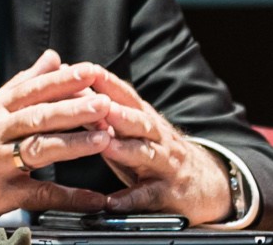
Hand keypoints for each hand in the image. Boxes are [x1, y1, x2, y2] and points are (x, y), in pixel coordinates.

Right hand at [0, 50, 116, 227]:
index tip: (89, 71)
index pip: (31, 89)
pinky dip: (69, 196)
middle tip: (103, 101)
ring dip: (74, 143)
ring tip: (104, 138)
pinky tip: (93, 197)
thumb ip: (21, 84)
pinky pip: (40, 194)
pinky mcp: (0, 194)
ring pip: (39, 148)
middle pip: (37, 116)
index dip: (61, 80)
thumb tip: (52, 57)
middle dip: (73, 108)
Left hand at [73, 67, 232, 220]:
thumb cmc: (155, 150)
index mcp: (144, 118)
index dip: (106, 82)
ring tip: (108, 146)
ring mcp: (164, 164)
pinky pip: (148, 196)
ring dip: (126, 149)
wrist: (205, 183)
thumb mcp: (133, 128)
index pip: (125, 95)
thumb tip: (66, 81)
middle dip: (120, 113)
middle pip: (140, 121)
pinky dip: (130, 199)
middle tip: (102, 106)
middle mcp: (156, 137)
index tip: (87, 70)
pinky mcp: (167, 193)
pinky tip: (113, 202)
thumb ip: (102, 109)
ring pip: (147, 154)